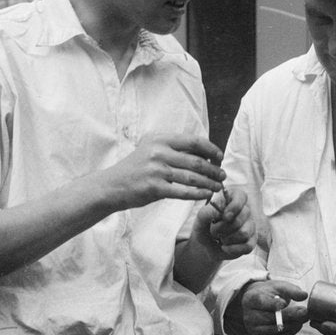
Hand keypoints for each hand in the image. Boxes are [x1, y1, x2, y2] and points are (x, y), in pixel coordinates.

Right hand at [104, 133, 224, 209]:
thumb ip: (173, 149)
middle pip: (196, 161)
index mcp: (160, 139)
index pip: (194, 141)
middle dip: (214, 169)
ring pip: (192, 177)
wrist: (112, 185)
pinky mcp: (154, 188)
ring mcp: (156, 170)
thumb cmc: (136, 168)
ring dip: (209, 183)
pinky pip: (183, 192)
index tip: (220, 157)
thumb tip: (204, 152)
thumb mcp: (151, 150)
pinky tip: (206, 195)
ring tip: (218, 187)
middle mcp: (158, 152)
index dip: (211, 149)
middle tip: (223, 175)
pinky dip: (197, 194)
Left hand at [200, 187, 254, 259]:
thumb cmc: (205, 227)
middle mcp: (245, 211)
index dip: (234, 207)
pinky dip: (232, 249)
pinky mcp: (252, 241)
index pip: (241, 197)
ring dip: (227, 238)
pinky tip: (224, 247)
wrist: (206, 245)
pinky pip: (248, 246)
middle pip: (240, 218)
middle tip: (213, 231)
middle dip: (223, 228)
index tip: (224, 217)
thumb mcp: (201, 219)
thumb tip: (219, 213)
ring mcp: (251, 226)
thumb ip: (207, 213)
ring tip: (220, 238)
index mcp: (233, 199)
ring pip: (244, 233)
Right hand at [236, 280, 308, 334]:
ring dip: (291, 326)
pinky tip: (295, 327)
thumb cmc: (269, 294)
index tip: (286, 303)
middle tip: (305, 313)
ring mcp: (252, 329)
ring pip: (274, 330)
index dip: (274, 304)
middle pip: (271, 318)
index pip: (262, 302)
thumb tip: (304, 295)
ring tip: (302, 320)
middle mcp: (248, 316)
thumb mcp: (279, 287)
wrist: (257, 304)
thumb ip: (292, 290)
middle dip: (290, 316)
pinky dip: (287, 334)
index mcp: (251, 299)